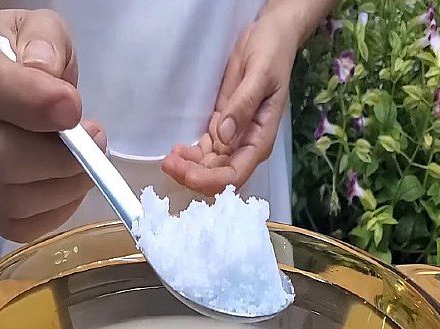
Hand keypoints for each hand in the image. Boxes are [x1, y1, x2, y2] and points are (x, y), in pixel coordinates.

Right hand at [0, 9, 105, 241]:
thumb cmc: (25, 54)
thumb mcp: (42, 28)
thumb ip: (47, 43)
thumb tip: (48, 73)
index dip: (36, 104)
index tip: (75, 110)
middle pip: (2, 159)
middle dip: (62, 161)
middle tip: (96, 145)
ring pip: (12, 200)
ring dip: (64, 189)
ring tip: (88, 166)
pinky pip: (17, 227)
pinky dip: (53, 215)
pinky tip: (69, 190)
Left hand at [162, 18, 298, 196]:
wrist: (270, 36)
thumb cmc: (271, 52)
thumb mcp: (260, 73)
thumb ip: (243, 105)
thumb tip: (224, 136)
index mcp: (260, 139)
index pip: (235, 174)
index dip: (212, 180)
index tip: (189, 175)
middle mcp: (245, 146)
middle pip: (218, 176)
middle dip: (194, 176)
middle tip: (170, 164)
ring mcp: (232, 140)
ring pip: (207, 167)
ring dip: (187, 169)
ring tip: (168, 160)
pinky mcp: (220, 129)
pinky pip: (202, 152)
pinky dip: (188, 157)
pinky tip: (175, 152)